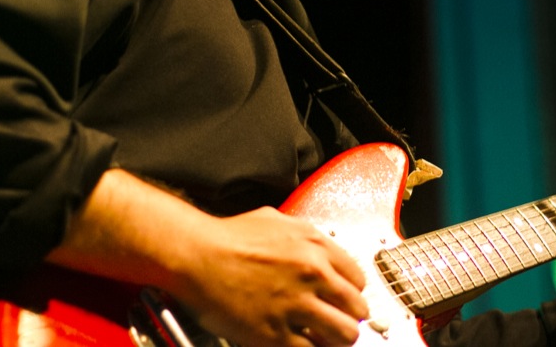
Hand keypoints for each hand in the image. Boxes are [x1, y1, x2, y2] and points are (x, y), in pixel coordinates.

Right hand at [176, 207, 368, 346]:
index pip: (358, 279)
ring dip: (338, 339)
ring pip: (344, 334)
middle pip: (357, 309)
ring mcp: (296, 304)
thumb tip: (319, 249)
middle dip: (350, 319)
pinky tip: (301, 344)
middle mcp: (313, 274)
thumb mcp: (276, 221)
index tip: (344, 300)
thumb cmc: (228, 236)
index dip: (351, 293)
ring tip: (325, 339)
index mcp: (315, 246)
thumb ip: (304, 236)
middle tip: (338, 323)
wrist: (197, 255)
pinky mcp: (275, 333)